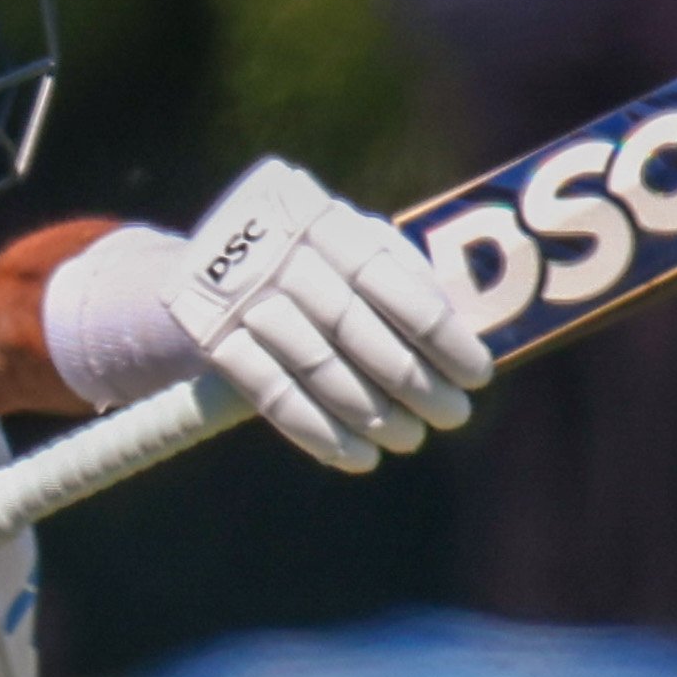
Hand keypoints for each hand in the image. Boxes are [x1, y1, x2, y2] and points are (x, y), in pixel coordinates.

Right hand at [51, 160, 492, 471]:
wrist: (198, 268)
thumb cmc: (307, 262)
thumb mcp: (347, 247)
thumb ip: (401, 278)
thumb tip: (467, 333)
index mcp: (322, 218)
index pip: (393, 283)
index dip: (440, 334)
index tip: (478, 375)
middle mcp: (277, 250)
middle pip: (355, 328)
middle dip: (413, 381)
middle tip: (453, 416)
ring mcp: (239, 294)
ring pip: (316, 364)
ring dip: (371, 413)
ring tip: (411, 439)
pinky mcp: (209, 337)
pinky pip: (271, 394)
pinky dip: (319, 431)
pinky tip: (359, 457)